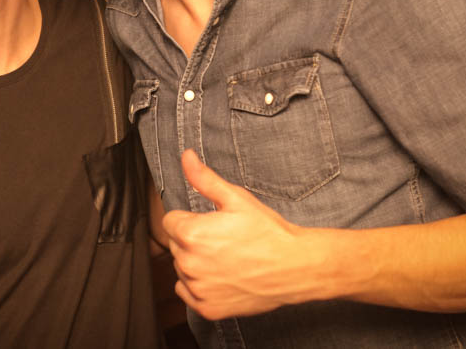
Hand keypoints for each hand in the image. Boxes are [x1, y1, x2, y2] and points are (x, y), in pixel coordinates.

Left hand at [162, 149, 332, 318]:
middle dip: (193, 239)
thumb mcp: (236, 198)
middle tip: (223, 239)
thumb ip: (204, 179)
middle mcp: (189, 264)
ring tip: (226, 258)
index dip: (190, 219)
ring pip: (182, 268)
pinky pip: (187, 292)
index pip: (170, 222)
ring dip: (196, 262)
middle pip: (176, 245)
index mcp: (191, 234)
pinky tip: (221, 276)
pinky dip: (199, 285)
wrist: (295, 266)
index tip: (210, 222)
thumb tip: (186, 156)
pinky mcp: (208, 309)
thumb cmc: (268, 232)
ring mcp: (199, 289)